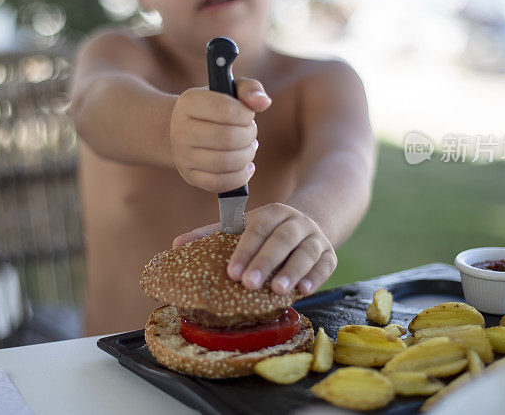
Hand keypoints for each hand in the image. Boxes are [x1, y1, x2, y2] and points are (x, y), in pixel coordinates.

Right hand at [169, 78, 270, 191]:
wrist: (184, 129)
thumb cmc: (214, 107)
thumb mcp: (230, 90)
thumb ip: (250, 89)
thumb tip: (263, 102)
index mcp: (189, 102)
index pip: (226, 110)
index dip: (246, 114)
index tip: (247, 115)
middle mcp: (181, 129)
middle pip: (227, 138)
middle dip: (249, 136)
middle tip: (250, 133)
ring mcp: (183, 155)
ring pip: (224, 162)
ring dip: (247, 156)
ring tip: (249, 148)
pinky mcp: (189, 175)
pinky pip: (218, 183)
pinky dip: (239, 177)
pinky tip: (246, 167)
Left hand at [173, 203, 336, 295]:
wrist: (311, 221)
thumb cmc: (268, 231)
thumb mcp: (243, 226)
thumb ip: (212, 235)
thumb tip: (175, 245)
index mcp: (272, 212)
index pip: (257, 229)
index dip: (244, 250)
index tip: (231, 272)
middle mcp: (296, 222)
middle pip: (282, 239)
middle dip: (265, 261)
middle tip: (248, 284)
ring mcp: (315, 237)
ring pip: (306, 252)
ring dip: (292, 271)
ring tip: (277, 291)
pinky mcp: (330, 254)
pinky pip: (326, 265)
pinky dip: (316, 277)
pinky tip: (304, 291)